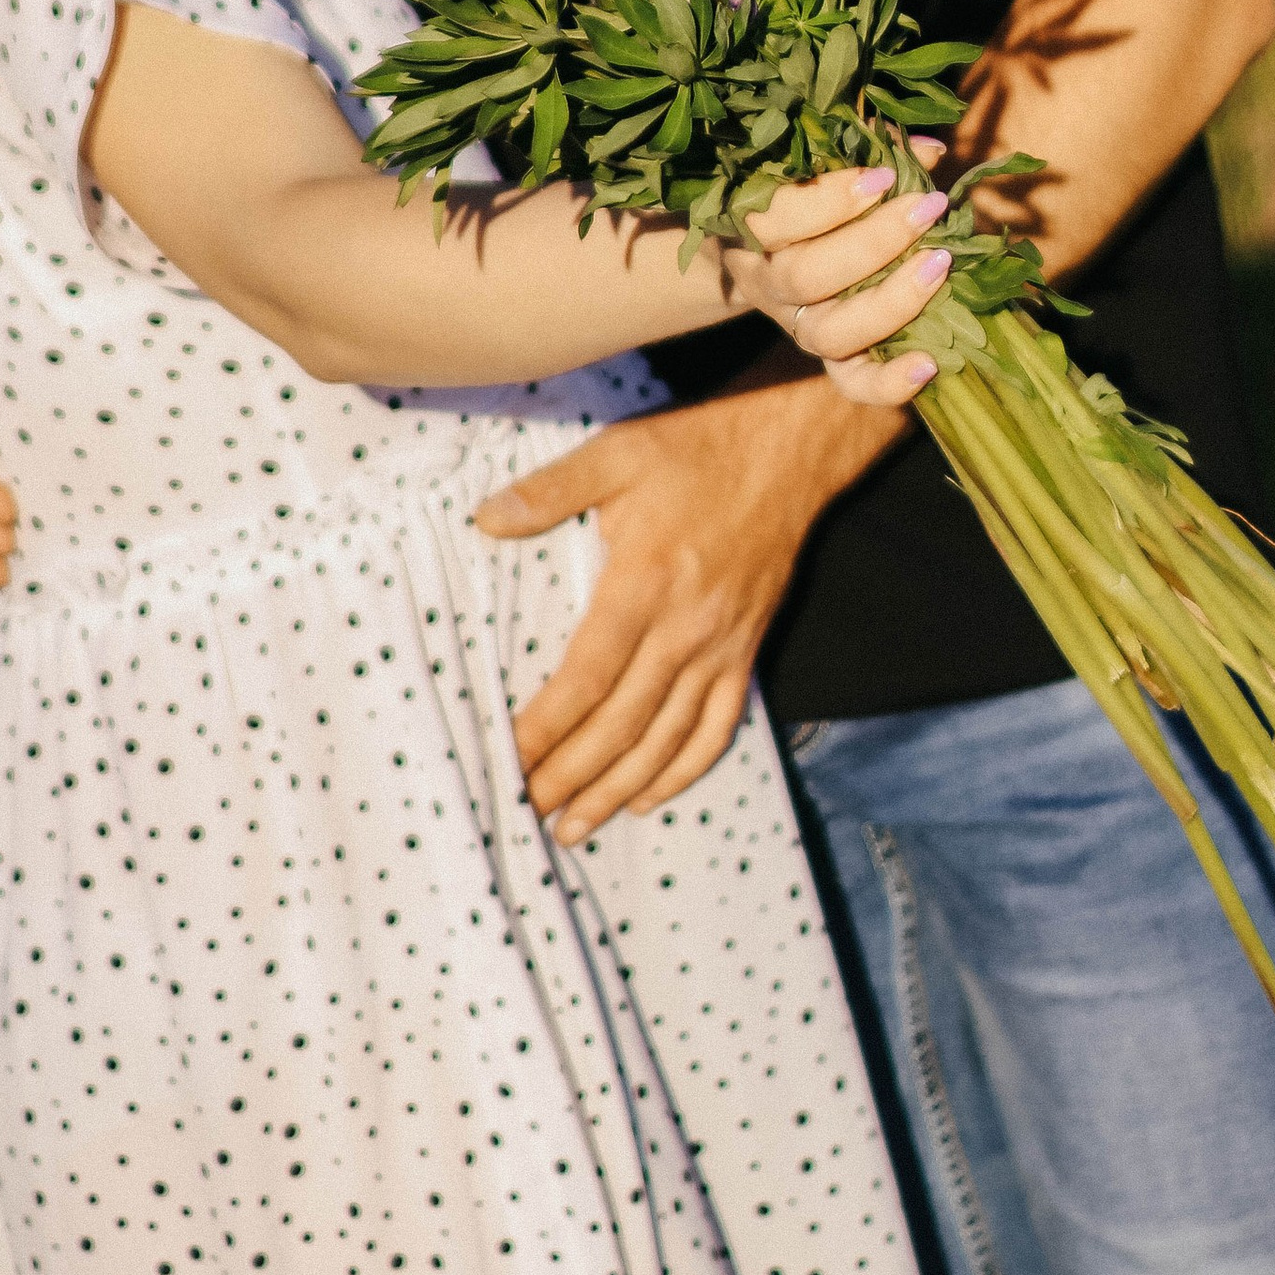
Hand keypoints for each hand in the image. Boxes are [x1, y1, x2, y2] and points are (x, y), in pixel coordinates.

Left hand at [476, 371, 905, 845]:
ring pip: (666, 739)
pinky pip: (718, 726)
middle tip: (528, 810)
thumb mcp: (617, 452)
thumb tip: (486, 519)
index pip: (587, 678)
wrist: (788, 451)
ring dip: (619, 789)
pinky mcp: (747, 650)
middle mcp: (685, 628)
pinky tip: (650, 796)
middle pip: (622, 724)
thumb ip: (551, 490)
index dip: (546, 727)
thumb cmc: (696, 449)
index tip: (509, 756)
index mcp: (644, 583)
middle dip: (572, 776)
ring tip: (574, 826)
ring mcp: (722, 646)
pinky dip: (684, 770)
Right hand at [725, 163, 953, 391]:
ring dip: (890, 302)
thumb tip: (927, 150)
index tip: (884, 176)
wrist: (759, 258)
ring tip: (940, 264)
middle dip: (875, 242)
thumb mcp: (813, 171)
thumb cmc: (797, 198)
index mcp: (751, 228)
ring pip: (830, 333)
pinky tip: (929, 364)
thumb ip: (864, 154)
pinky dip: (888, 383)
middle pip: (807, 277)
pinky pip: (850, 383)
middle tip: (927, 208)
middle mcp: (768, 283)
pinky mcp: (828, 360)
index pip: (777, 218)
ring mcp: (798, 326)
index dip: (831, 200)